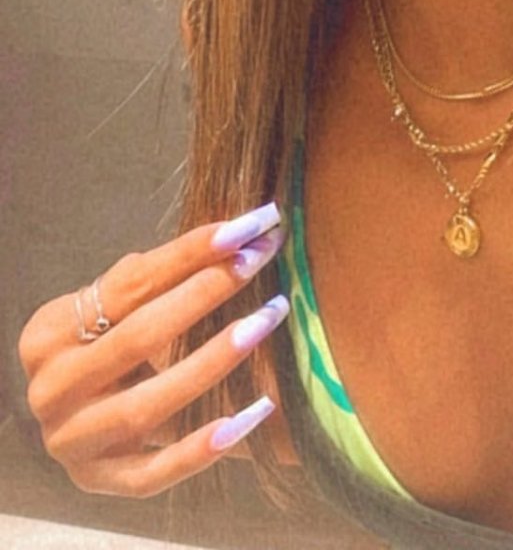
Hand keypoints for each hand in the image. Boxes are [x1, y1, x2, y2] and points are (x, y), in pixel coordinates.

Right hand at [18, 204, 287, 497]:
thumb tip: (236, 234)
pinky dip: (203, 447)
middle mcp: (51, 390)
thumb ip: (154, 279)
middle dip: (206, 293)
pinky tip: (255, 412)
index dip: (190, 252)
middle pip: (139, 338)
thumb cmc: (99, 345)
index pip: (128, 285)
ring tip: (267, 319)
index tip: (247, 228)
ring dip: (214, 360)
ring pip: (147, 406)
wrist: (65, 415)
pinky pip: (155, 473)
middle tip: (259, 260)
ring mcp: (72, 443)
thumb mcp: (110, 308)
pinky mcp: (98, 482)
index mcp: (48, 334)